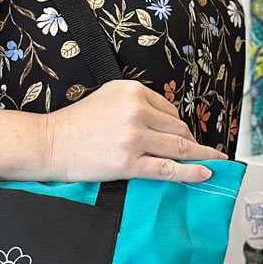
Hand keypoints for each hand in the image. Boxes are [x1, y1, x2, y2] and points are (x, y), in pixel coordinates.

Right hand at [40, 79, 225, 182]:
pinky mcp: (129, 163)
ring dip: (199, 155)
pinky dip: (190, 171)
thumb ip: (136, 103)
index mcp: (132, 91)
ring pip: (178, 147)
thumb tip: (164, 120)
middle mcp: (136, 111)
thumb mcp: (107, 98)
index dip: (178, 125)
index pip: (169, 109)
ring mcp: (134, 138)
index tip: (184, 135)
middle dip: (189, 141)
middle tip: (199, 152)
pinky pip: (168, 168)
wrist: (49, 143)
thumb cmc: (75, 123)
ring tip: (213, 161)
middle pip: (178, 128)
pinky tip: (205, 172)